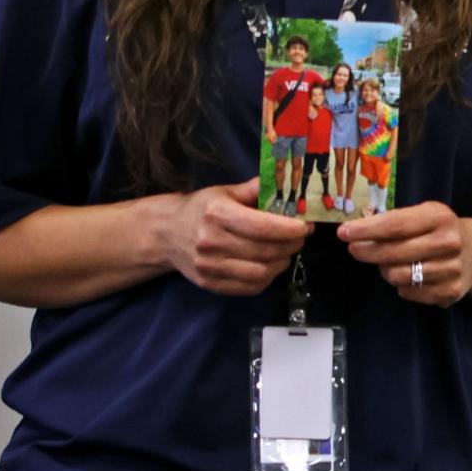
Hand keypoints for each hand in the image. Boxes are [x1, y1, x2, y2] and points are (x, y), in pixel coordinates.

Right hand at [158, 178, 310, 295]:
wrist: (166, 233)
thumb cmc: (201, 208)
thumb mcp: (225, 192)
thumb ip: (255, 189)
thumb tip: (286, 182)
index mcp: (217, 214)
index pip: (262, 227)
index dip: (289, 229)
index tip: (305, 226)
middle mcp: (211, 241)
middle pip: (265, 251)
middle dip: (291, 245)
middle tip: (300, 238)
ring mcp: (209, 266)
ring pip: (260, 273)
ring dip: (281, 263)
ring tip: (286, 252)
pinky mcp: (210, 283)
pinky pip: (249, 287)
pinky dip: (267, 278)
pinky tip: (270, 265)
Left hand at [338, 203, 471, 307]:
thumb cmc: (440, 230)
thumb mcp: (424, 215)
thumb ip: (395, 221)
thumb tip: (356, 231)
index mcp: (440, 217)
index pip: (395, 225)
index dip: (366, 230)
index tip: (344, 233)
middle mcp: (448, 242)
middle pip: (393, 252)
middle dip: (367, 251)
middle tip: (355, 249)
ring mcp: (451, 269)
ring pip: (397, 276)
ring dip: (386, 270)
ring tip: (389, 262)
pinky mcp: (450, 292)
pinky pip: (408, 293)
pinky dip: (401, 286)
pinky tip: (408, 275)